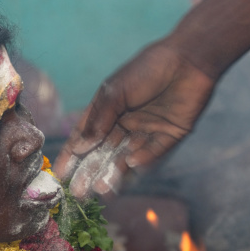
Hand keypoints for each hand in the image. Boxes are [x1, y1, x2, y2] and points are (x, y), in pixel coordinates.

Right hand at [54, 40, 214, 198]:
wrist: (189, 58)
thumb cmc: (146, 69)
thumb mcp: (114, 91)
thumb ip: (98, 120)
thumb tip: (79, 147)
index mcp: (106, 112)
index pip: (84, 138)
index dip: (72, 155)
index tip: (61, 174)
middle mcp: (124, 124)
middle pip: (103, 153)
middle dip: (90, 171)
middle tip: (79, 192)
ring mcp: (146, 131)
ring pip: (126, 157)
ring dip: (113, 172)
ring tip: (101, 188)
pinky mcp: (168, 136)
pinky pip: (153, 152)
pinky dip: (143, 159)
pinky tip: (131, 163)